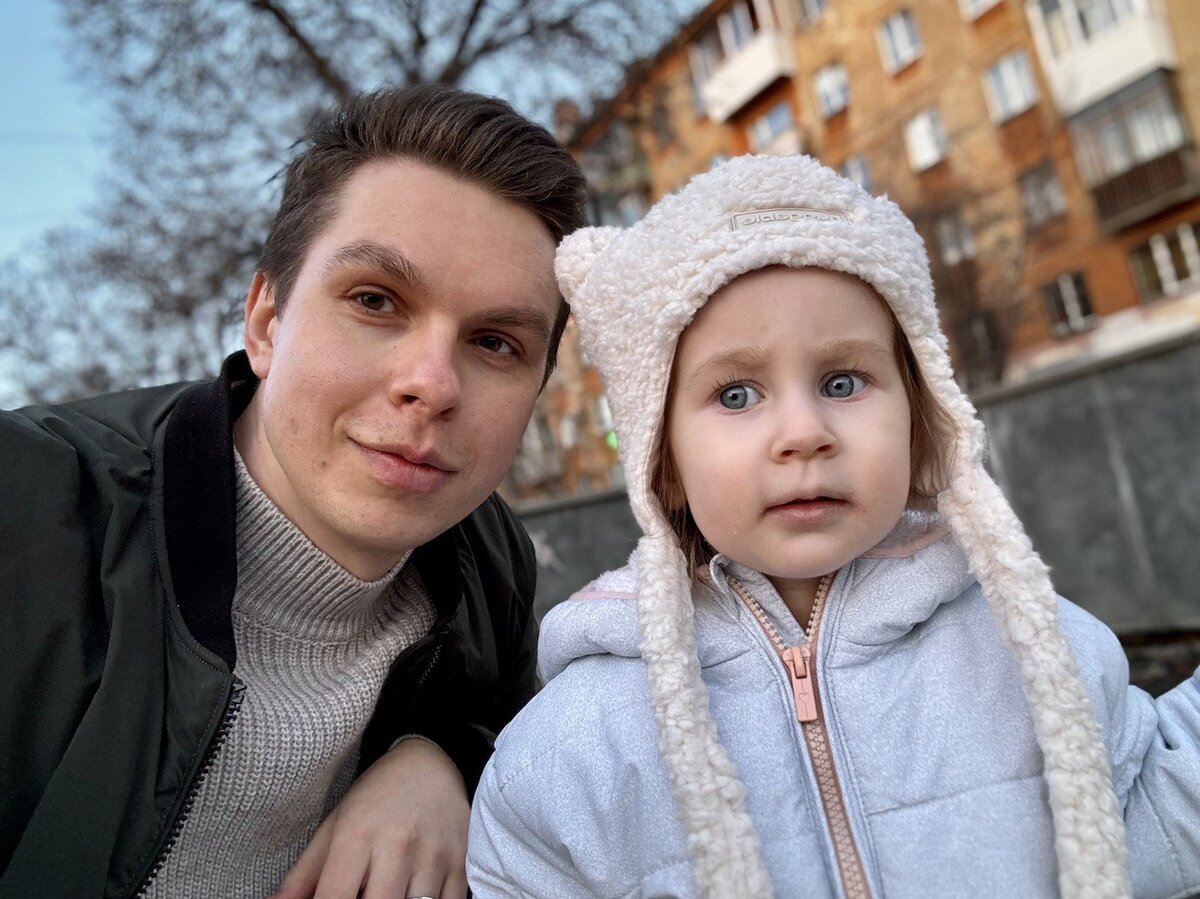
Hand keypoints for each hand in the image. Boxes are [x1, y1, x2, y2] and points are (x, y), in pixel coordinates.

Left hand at [272, 737, 469, 898]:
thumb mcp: (334, 825)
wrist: (432, 760)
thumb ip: (304, 874)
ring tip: (385, 892)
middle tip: (359, 895)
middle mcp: (397, 845)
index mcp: (357, 834)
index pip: (334, 898)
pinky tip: (414, 895)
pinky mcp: (461, 861)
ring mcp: (434, 854)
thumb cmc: (375, 797)